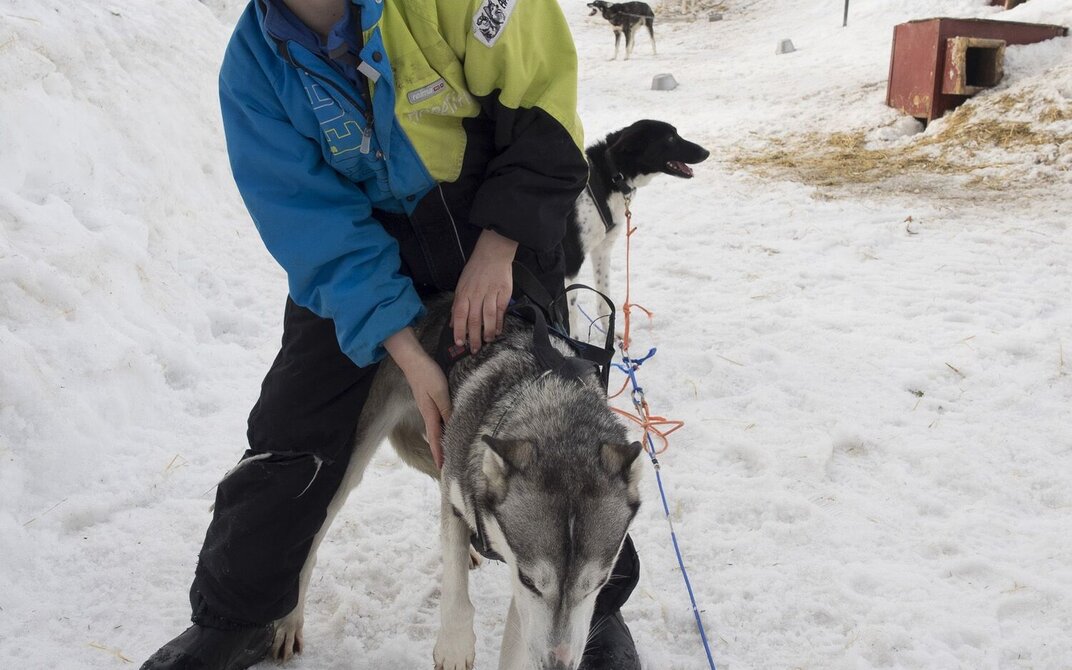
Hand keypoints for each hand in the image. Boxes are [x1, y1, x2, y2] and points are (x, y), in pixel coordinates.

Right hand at [385, 328, 450, 467]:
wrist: (414, 361)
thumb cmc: (428, 375)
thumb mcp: (440, 393)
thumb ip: (447, 410)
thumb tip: (453, 427)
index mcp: (430, 414)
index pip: (436, 439)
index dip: (439, 454)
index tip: (442, 469)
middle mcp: (427, 414)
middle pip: (434, 437)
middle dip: (440, 452)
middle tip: (446, 465)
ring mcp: (427, 408)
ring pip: (435, 429)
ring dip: (440, 442)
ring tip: (448, 452)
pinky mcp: (429, 401)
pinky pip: (436, 420)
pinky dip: (441, 429)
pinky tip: (446, 429)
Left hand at [452, 229, 517, 353]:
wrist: (492, 253)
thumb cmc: (475, 270)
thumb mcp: (461, 285)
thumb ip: (458, 305)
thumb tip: (453, 323)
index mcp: (464, 293)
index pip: (459, 315)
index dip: (459, 330)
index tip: (460, 342)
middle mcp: (476, 295)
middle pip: (474, 320)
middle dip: (473, 337)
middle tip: (474, 349)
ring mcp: (490, 294)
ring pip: (488, 317)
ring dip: (488, 332)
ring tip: (487, 341)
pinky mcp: (503, 293)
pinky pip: (500, 311)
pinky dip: (499, 323)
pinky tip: (498, 331)